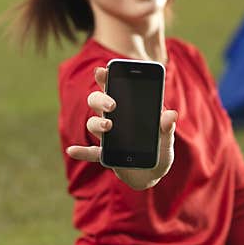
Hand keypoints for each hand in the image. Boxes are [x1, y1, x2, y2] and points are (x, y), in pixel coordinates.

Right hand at [65, 66, 177, 189]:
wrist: (153, 174)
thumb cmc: (160, 151)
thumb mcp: (167, 140)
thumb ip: (167, 128)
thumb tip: (172, 114)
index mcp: (130, 110)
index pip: (116, 88)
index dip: (107, 78)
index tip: (103, 70)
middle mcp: (116, 120)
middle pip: (98, 102)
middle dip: (101, 99)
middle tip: (113, 104)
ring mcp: (109, 137)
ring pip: (94, 124)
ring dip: (97, 124)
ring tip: (108, 127)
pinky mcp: (106, 155)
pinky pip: (91, 152)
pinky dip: (81, 151)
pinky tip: (71, 150)